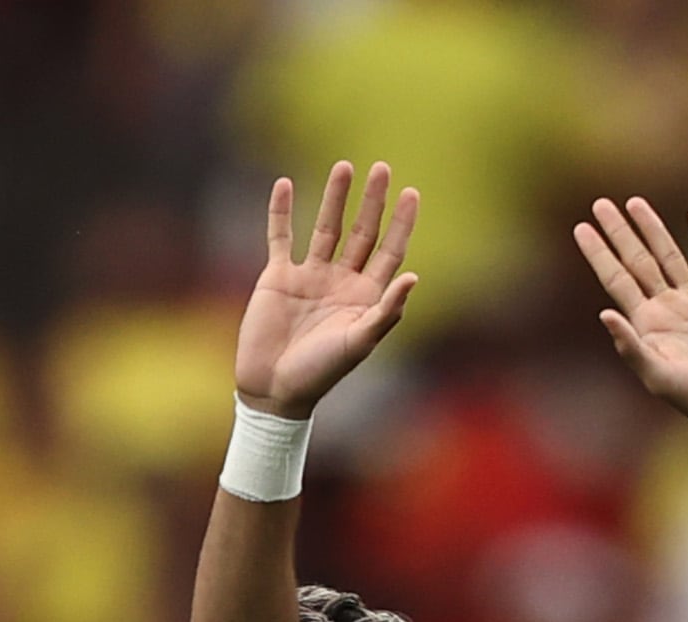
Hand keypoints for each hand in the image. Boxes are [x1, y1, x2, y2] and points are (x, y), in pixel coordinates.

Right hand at [237, 163, 420, 420]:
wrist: (274, 388)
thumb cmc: (320, 373)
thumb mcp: (358, 343)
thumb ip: (386, 311)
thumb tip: (413, 277)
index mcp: (366, 298)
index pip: (389, 252)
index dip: (402, 223)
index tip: (411, 192)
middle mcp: (341, 282)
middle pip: (362, 233)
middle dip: (372, 202)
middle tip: (382, 167)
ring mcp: (310, 277)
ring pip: (326, 227)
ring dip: (334, 197)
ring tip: (344, 167)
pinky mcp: (279, 276)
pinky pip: (280, 236)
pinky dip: (281, 211)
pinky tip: (285, 184)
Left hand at [576, 198, 687, 442]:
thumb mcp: (660, 378)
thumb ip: (632, 348)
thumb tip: (604, 314)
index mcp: (648, 326)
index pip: (616, 281)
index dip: (599, 254)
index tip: (581, 228)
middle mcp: (669, 310)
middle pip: (637, 262)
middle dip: (619, 234)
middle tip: (600, 204)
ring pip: (669, 256)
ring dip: (652, 229)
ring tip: (634, 203)